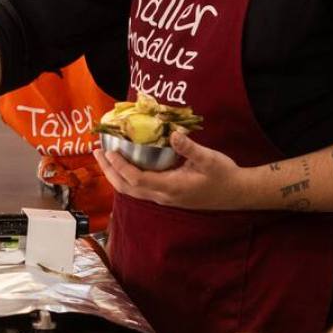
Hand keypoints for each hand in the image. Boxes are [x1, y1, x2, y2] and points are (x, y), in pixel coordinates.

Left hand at [92, 131, 251, 209]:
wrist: (237, 193)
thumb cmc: (224, 175)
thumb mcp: (209, 158)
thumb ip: (189, 147)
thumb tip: (172, 133)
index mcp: (171, 188)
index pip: (137, 180)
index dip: (120, 166)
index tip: (108, 151)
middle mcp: (163, 196)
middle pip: (127, 188)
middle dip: (109, 171)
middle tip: (95, 152)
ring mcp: (164, 198)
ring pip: (132, 191)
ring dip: (115, 175)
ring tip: (104, 157)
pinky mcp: (167, 196)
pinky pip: (139, 189)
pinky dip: (126, 177)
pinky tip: (124, 164)